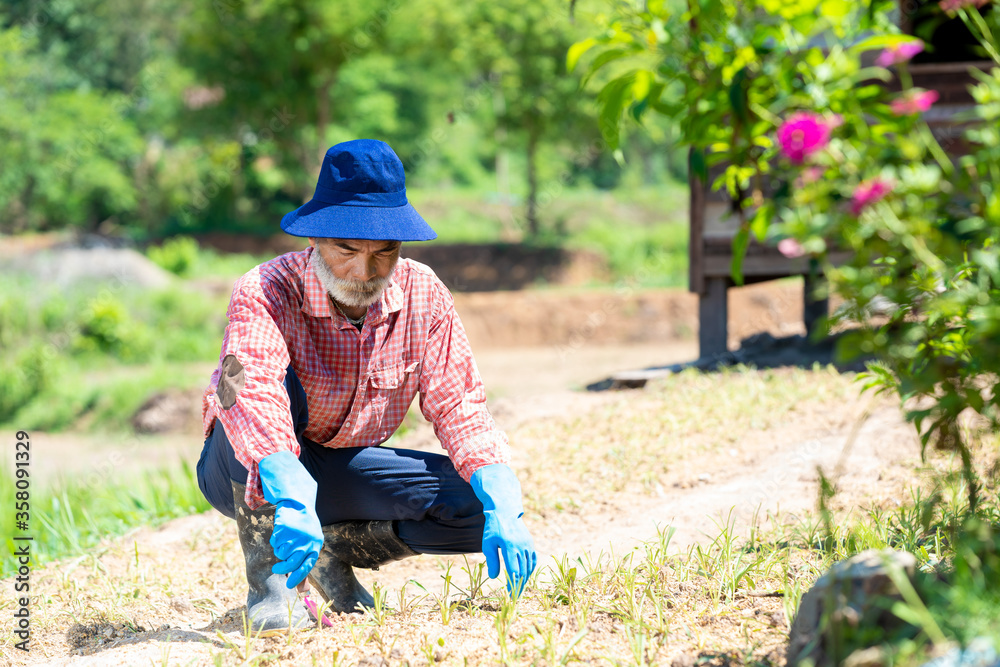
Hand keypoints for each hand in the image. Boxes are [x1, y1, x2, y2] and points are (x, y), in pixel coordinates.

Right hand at [258, 451, 323, 587]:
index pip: (307, 566)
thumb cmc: (303, 528)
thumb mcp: (308, 544)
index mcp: (316, 545)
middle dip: (282, 569)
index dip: (298, 578)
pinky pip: (274, 543)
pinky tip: (280, 531)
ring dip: (279, 550)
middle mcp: (307, 540)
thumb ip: (304, 565)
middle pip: (291, 563)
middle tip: (276, 570)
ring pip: (281, 553)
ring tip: (284, 540)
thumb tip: (303, 591)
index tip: (289, 586)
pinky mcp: (284, 528)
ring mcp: (296, 534)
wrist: (297, 502)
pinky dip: (274, 540)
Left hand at [482, 509, 535, 596]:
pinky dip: (530, 569)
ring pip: (529, 566)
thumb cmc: (493, 528)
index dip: (512, 583)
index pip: (514, 570)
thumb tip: (494, 577)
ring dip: (525, 579)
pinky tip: (526, 576)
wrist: (505, 511)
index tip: (509, 593)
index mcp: (510, 547)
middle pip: (523, 571)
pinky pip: (532, 559)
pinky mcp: (530, 543)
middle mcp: (521, 546)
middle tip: (515, 596)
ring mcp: (527, 544)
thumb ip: (492, 561)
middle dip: (519, 585)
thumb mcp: (488, 543)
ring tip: (519, 588)